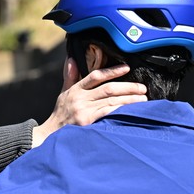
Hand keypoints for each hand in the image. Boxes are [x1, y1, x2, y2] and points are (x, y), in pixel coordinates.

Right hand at [31, 58, 146, 146]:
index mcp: (75, 90)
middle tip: (142, 88)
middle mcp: (79, 98)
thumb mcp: (63, 94)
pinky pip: (107, 113)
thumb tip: (71, 59)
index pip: (96, 76)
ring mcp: (83, 110)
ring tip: (143, 99)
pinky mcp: (86, 122)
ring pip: (111, 101)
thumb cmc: (60, 114)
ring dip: (129, 100)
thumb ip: (70, 77)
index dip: (112, 71)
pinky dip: (120, 111)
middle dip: (128, 87)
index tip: (127, 68)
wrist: (50, 135)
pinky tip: (131, 111)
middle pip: (108, 89)